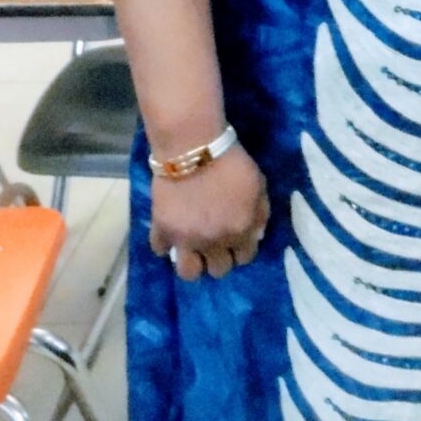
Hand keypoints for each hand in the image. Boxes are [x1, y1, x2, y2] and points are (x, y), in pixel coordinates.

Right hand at [149, 143, 269, 281]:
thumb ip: (260, 213)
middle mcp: (214, 243)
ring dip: (192, 263)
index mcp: (240, 232)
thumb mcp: (259, 185)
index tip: (235, 240)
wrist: (193, 147)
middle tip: (214, 243)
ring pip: (188, 273)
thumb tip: (256, 234)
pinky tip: (171, 234)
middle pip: (218, 270)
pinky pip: (160, 249)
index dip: (241, 250)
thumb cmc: (231, 162)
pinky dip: (165, 244)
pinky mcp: (162, 229)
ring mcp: (186, 239)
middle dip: (218, 258)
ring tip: (192, 250)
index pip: (244, 258)